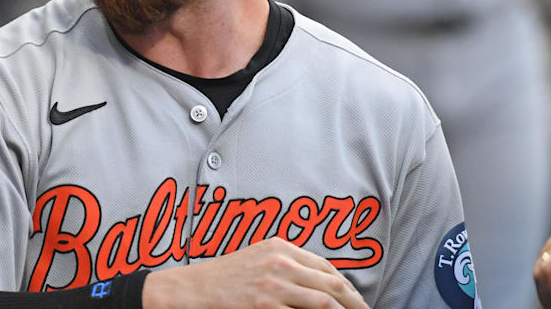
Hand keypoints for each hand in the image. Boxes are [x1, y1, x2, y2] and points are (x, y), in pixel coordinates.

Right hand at [142, 237, 368, 308]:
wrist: (194, 289)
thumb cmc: (224, 277)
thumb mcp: (257, 258)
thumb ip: (286, 264)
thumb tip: (316, 281)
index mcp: (280, 247)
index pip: (325, 267)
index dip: (346, 286)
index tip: (356, 300)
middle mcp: (280, 262)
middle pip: (331, 283)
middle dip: (354, 302)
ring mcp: (274, 285)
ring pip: (324, 302)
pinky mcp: (266, 306)